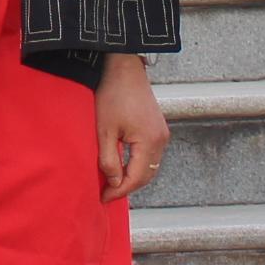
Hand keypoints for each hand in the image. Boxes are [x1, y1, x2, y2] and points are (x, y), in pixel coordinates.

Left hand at [95, 54, 167, 202]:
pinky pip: (150, 154)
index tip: (103, 197)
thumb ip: (109, 159)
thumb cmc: (112, 94)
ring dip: (133, 176)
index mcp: (149, 141)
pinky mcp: (158, 127)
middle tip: (106, 193)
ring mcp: (162, 133)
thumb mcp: (105, 129)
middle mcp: (161, 139)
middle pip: (147, 175)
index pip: (136, 178)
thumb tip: (113, 182)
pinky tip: (123, 165)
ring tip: (112, 181)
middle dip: (127, 186)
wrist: (123, 67)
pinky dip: (138, 164)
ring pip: (150, 166)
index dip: (119, 191)